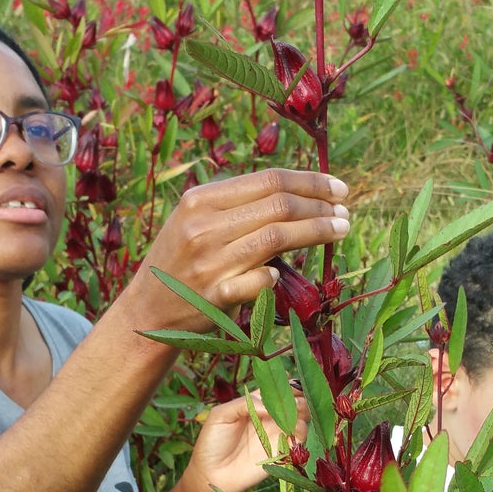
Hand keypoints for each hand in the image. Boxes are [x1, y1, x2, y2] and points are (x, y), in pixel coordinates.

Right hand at [132, 170, 349, 329]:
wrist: (146, 311)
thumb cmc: (180, 262)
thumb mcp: (195, 221)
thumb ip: (236, 205)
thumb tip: (297, 192)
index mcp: (200, 199)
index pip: (268, 180)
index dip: (310, 181)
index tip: (338, 187)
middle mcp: (203, 227)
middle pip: (278, 205)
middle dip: (321, 206)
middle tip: (346, 211)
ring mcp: (209, 262)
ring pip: (277, 238)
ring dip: (317, 232)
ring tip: (341, 230)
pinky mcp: (214, 297)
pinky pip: (259, 280)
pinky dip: (276, 274)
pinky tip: (283, 273)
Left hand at [181, 392, 304, 491]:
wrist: (212, 474)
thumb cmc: (212, 443)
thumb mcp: (220, 415)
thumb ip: (245, 403)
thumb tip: (269, 405)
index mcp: (255, 404)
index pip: (276, 390)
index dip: (286, 384)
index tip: (289, 382)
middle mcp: (269, 417)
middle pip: (294, 401)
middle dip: (298, 397)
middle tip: (294, 400)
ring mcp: (277, 434)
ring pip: (301, 417)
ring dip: (302, 412)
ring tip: (293, 414)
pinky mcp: (282, 452)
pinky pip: (300, 439)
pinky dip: (301, 431)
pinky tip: (291, 431)